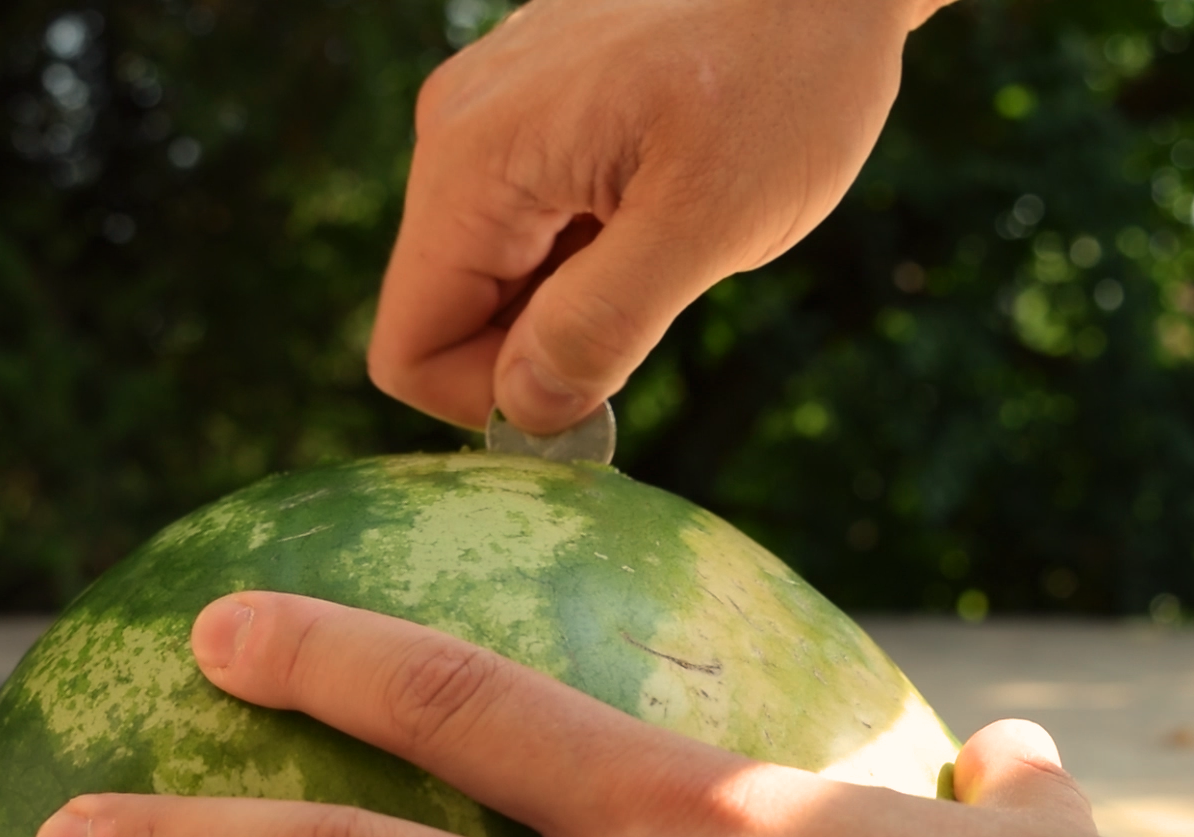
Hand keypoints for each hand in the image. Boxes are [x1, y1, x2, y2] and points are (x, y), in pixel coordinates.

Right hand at [369, 0, 948, 433]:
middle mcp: (454, 134)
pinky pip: (525, 218)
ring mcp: (487, 113)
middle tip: (657, 288)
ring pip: (491, 271)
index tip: (601, 373)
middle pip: (447, 313)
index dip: (492, 398)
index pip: (407, 350)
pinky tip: (664, 189)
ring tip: (668, 223)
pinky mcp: (527, 105)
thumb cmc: (786, 70)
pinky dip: (589, 239)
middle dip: (545, 337)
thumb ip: (603, 325)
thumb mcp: (709, 221)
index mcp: (473, 164)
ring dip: (576, 287)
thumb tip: (522, 410)